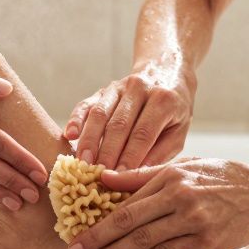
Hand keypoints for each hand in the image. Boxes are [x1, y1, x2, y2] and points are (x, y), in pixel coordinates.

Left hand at [63, 157, 248, 248]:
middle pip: (128, 219)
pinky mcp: (207, 239)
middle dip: (97, 238)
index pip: (125, 199)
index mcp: (169, 175)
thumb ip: (143, 174)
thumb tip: (103, 177)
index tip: (75, 228)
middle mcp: (178, 195)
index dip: (98, 216)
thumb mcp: (184, 166)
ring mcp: (193, 218)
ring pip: (144, 240)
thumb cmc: (222, 176)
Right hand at [65, 58, 194, 170]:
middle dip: (107, 152)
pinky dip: (76, 119)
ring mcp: (118, 87)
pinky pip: (86, 104)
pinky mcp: (103, 89)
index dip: (130, 156)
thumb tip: (137, 176)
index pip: (143, 133)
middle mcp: (139, 88)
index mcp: (163, 100)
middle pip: (119, 124)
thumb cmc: (174, 111)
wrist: (166, 72)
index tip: (120, 176)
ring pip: (100, 114)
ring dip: (89, 139)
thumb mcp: (178, 132)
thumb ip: (160, 153)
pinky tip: (70, 135)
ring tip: (83, 161)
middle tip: (98, 174)